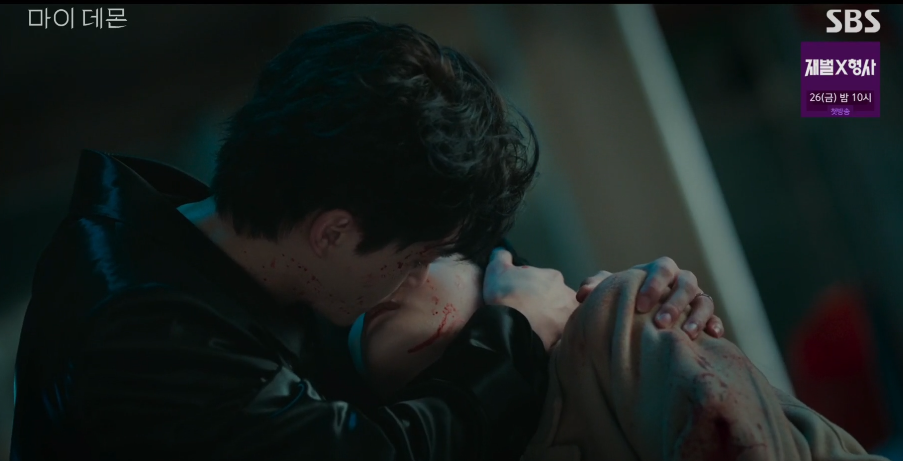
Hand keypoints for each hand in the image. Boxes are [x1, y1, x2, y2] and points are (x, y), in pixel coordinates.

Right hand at [483, 248, 578, 350]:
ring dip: (549, 320)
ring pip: (559, 317)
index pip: (543, 280)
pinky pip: (558, 335)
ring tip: (532, 328)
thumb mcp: (497, 269)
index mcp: (553, 277)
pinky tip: (537, 340)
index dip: (530, 288)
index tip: (519, 295)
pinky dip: (550, 336)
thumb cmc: (505, 294)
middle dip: (543, 304)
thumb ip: (501, 257)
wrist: (511, 327)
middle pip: (555, 298)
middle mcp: (567, 294)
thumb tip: (502, 253)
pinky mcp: (565, 336)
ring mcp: (568, 317)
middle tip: (526, 313)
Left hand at [575, 257, 723, 338]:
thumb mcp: (610, 292)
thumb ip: (596, 287)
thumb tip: (582, 294)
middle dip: (675, 303)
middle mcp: (681, 281)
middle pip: (687, 283)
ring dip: (697, 316)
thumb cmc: (623, 300)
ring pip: (704, 301)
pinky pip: (715, 318)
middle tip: (660, 323)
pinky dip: (715, 325)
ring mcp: (696, 298)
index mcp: (660, 271)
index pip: (663, 269)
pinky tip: (712, 337)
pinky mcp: (706, 316)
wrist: (640, 316)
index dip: (654, 285)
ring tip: (687, 335)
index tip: (640, 306)